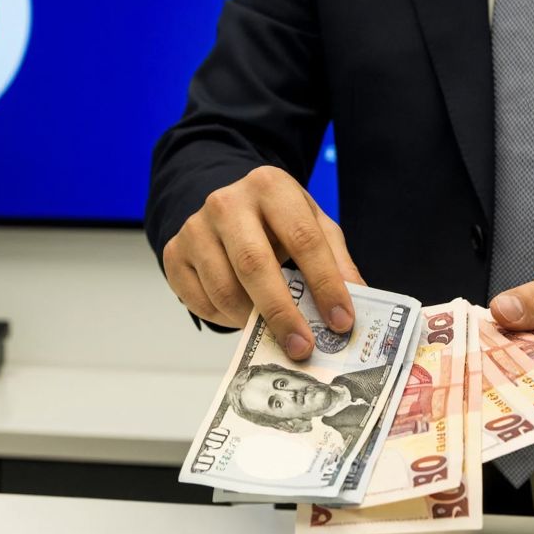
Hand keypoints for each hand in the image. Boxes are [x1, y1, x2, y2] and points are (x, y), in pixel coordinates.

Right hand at [162, 166, 364, 359]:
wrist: (227, 206)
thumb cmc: (276, 221)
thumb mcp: (312, 225)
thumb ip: (336, 260)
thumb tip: (358, 301)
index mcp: (270, 186)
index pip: (303, 238)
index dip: (325, 284)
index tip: (342, 322)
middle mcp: (227, 202)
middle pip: (254, 265)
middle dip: (282, 313)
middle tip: (302, 347)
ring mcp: (195, 227)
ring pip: (224, 290)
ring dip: (252, 321)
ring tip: (273, 334)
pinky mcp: (175, 253)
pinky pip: (200, 301)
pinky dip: (226, 319)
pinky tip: (243, 316)